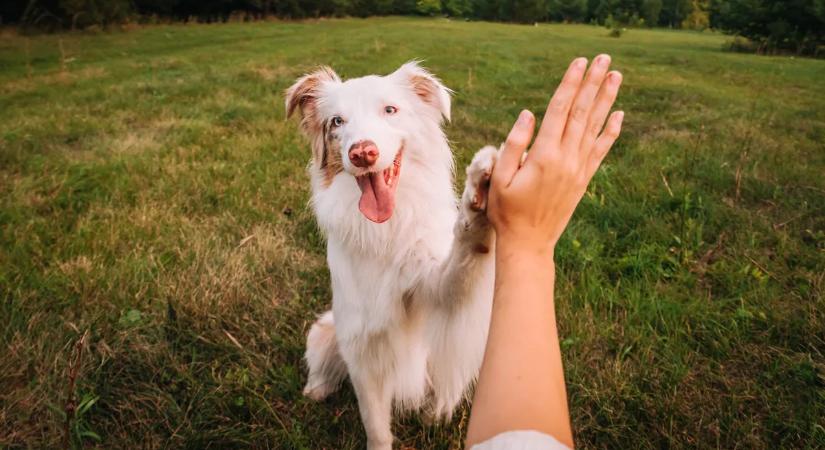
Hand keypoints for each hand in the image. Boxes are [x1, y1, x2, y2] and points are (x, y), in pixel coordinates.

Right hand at [487, 55, 623, 254]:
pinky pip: (600, 150)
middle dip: (592, 83)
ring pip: (594, 127)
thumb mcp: (499, 177)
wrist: (529, 243)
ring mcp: (578, 169)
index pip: (560, 110)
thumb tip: (528, 114)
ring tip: (616, 76)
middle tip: (604, 59)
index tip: (579, 63)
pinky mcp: (583, 180)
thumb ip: (513, 144)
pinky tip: (619, 115)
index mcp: (544, 155)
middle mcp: (566, 159)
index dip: (570, 84)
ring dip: (606, 100)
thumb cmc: (506, 211)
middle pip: (581, 113)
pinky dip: (610, 132)